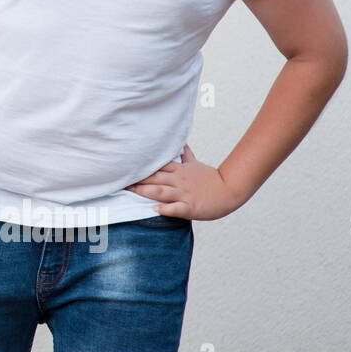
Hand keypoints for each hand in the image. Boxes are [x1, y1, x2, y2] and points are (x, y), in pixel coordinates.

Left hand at [124, 144, 244, 220]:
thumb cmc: (210, 178)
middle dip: (138, 179)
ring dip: (146, 192)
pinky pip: (176, 208)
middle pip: (155, 178)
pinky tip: (154, 209)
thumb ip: (185, 154)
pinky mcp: (191, 207)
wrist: (229, 190)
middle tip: (121, 179)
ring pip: (162, 192)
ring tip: (132, 191)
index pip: (157, 165)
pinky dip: (165, 209)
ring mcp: (184, 194)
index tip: (126, 164)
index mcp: (180, 170)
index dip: (142, 165)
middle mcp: (179, 181)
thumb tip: (180, 142)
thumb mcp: (196, 163)